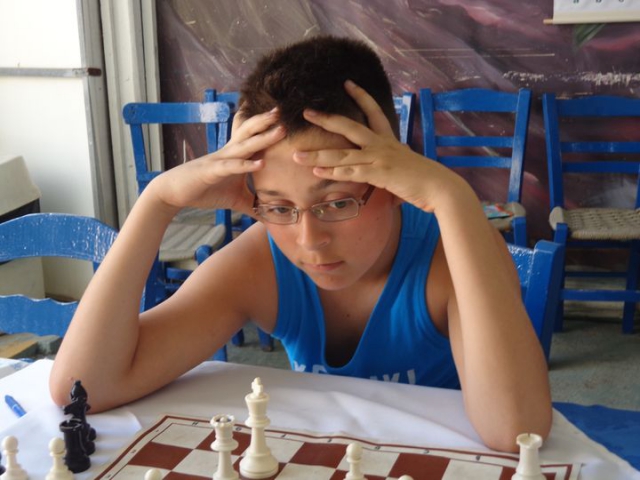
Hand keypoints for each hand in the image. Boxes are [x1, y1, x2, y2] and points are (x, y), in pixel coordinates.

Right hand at [147, 108, 285, 214]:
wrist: (175, 192)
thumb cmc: (205, 191)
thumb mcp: (235, 200)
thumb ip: (254, 207)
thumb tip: (271, 218)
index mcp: (236, 156)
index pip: (255, 137)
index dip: (269, 127)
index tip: (288, 118)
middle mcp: (229, 153)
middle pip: (251, 132)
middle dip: (268, 122)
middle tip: (285, 110)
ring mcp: (220, 160)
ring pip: (245, 145)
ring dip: (263, 138)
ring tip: (280, 131)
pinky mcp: (211, 171)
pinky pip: (231, 166)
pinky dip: (245, 165)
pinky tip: (260, 164)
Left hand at [293, 81, 459, 212]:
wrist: (439, 187)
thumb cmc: (424, 180)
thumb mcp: (405, 164)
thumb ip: (391, 163)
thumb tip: (382, 170)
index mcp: (390, 140)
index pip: (374, 112)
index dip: (361, 96)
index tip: (348, 83)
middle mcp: (382, 144)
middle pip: (349, 127)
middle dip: (326, 120)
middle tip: (307, 112)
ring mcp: (379, 158)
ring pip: (342, 154)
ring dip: (317, 156)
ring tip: (297, 154)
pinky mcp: (378, 174)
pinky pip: (350, 172)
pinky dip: (332, 172)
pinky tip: (317, 171)